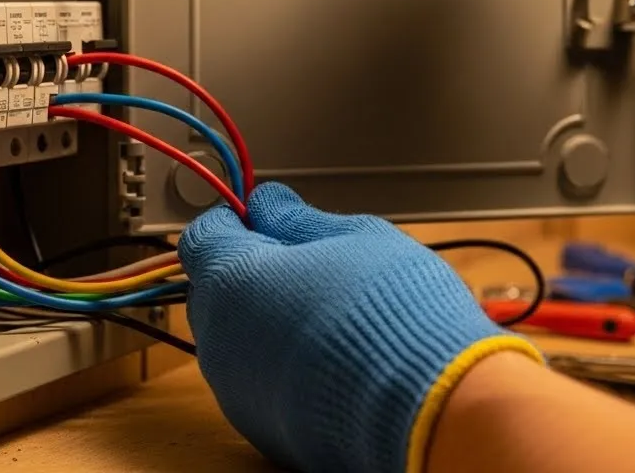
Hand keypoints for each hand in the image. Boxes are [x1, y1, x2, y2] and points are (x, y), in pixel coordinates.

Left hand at [178, 183, 541, 472]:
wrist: (432, 408)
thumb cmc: (398, 317)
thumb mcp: (356, 236)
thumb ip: (298, 218)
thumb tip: (268, 205)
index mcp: (233, 282)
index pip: (202, 235)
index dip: (234, 219)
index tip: (264, 217)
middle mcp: (222, 342)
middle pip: (214, 290)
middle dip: (250, 270)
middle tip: (307, 263)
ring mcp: (238, 392)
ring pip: (236, 340)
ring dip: (266, 320)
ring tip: (329, 315)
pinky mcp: (263, 429)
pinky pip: (258, 382)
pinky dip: (282, 365)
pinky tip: (331, 358)